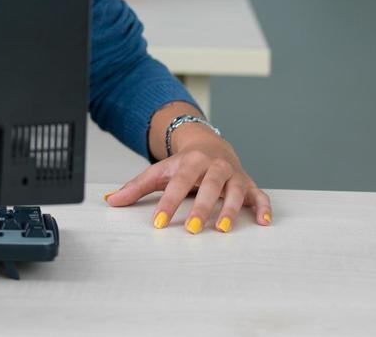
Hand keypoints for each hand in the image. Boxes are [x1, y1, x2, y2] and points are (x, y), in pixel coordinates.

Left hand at [104, 127, 272, 232]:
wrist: (210, 145)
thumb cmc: (183, 164)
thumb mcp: (160, 171)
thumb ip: (137, 186)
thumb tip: (111, 200)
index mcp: (189, 162)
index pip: (177, 184)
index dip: (168, 204)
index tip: (159, 223)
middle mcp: (213, 166)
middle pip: (208, 186)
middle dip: (201, 208)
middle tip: (193, 230)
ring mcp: (233, 175)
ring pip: (235, 191)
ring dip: (231, 210)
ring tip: (223, 229)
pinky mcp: (249, 184)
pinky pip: (260, 195)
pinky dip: (264, 207)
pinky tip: (264, 222)